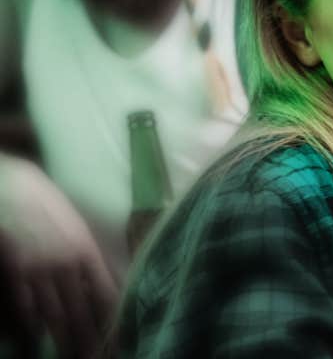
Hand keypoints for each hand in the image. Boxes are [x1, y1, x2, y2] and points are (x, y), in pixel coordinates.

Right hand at [0, 156, 116, 358]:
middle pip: (80, 308)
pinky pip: (25, 303)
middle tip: (95, 355)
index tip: (118, 332)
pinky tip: (37, 335)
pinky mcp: (15, 271)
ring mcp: (39, 270)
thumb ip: (88, 255)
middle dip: (89, 335)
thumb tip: (104, 278)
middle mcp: (66, 265)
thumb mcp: (78, 227)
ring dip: (63, 335)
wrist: (14, 190)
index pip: (106, 290)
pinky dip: (32, 321)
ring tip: (72, 353)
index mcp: (87, 251)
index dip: (112, 314)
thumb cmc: (49, 204)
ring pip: (54, 311)